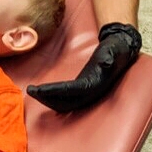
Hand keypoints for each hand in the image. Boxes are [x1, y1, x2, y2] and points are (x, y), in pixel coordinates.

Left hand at [26, 23, 141, 112]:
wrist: (122, 49)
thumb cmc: (116, 49)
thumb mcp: (114, 49)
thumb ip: (110, 56)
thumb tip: (106, 62)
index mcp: (96, 84)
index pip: (70, 91)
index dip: (54, 92)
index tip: (38, 89)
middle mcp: (91, 92)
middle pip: (65, 101)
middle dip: (46, 98)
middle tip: (29, 90)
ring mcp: (87, 93)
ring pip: (64, 103)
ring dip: (47, 99)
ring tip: (31, 91)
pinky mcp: (83, 88)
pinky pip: (65, 98)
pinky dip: (52, 97)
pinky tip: (41, 92)